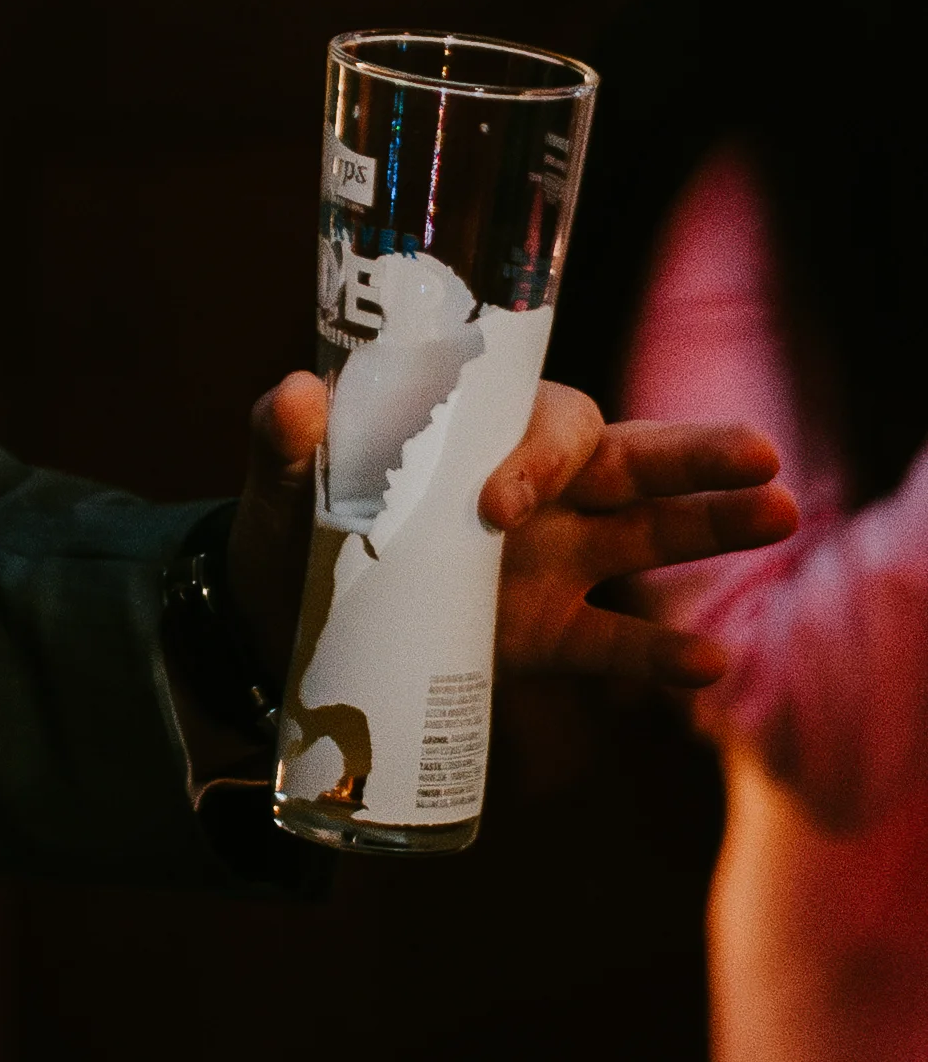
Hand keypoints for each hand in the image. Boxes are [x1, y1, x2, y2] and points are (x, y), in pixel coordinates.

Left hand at [230, 371, 796, 704]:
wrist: (282, 622)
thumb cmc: (292, 527)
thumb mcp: (280, 482)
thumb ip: (282, 439)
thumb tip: (294, 397)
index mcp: (480, 435)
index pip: (541, 423)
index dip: (536, 455)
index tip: (494, 506)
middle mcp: (534, 490)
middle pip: (629, 459)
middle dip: (694, 455)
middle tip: (760, 453)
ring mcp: (551, 563)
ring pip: (647, 536)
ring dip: (713, 528)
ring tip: (782, 514)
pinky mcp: (545, 635)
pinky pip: (615, 643)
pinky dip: (660, 655)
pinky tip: (710, 663)